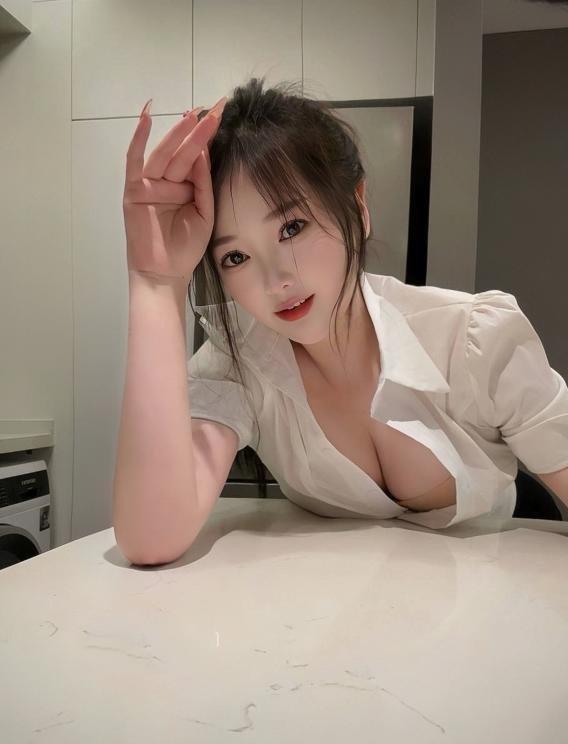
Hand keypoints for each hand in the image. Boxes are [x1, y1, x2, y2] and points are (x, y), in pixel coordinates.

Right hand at [122, 96, 226, 282]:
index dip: (208, 137)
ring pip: (165, 154)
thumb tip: (203, 151)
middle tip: (215, 107)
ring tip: (194, 115)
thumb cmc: (185, 248)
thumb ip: (202, 184)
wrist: (166, 274)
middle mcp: (167, 180)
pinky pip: (135, 161)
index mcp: (185, 185)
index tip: (223, 114)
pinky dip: (138, 139)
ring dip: (178, 133)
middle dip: (199, 130)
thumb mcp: (203, 213)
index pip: (197, 156)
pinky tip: (146, 117)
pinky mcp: (133, 191)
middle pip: (183, 151)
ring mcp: (149, 184)